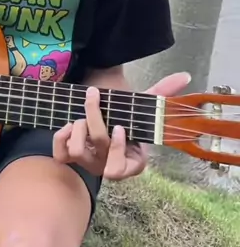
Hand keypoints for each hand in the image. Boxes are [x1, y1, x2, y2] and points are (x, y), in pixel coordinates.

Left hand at [53, 72, 190, 180]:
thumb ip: (163, 92)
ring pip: (77, 153)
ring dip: (79, 128)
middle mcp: (108, 165)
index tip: (120, 127)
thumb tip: (185, 76)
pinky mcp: (70, 157)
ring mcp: (89, 163)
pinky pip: (60, 155)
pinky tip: (69, 125)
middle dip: (95, 125)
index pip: (120, 170)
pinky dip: (61, 137)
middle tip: (94, 104)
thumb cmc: (127, 115)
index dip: (118, 150)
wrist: (105, 114)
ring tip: (82, 116)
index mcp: (130, 161)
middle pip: (98, 152)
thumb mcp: (144, 105)